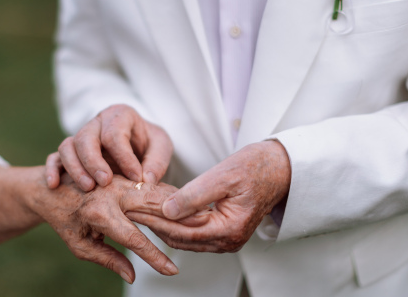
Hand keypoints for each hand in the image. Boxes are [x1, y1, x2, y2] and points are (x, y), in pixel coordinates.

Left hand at [29, 170, 189, 282]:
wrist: (52, 188)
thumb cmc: (64, 221)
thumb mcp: (80, 246)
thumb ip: (108, 259)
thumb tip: (132, 276)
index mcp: (99, 213)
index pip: (134, 239)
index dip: (154, 257)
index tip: (171, 271)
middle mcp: (112, 193)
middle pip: (154, 209)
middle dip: (178, 224)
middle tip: (201, 236)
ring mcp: (121, 180)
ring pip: (156, 194)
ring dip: (179, 206)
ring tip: (200, 220)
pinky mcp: (126, 175)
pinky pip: (152, 186)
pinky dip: (171, 196)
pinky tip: (186, 205)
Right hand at [46, 104, 172, 190]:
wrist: (137, 148)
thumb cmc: (149, 145)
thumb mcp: (161, 147)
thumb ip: (157, 161)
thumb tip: (144, 180)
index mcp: (119, 115)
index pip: (114, 133)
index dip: (124, 157)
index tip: (135, 177)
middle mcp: (97, 123)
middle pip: (85, 137)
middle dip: (94, 161)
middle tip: (105, 182)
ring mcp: (80, 137)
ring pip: (68, 146)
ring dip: (75, 168)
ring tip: (88, 188)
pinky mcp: (69, 153)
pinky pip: (54, 157)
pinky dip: (52, 170)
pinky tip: (54, 185)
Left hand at [126, 141, 290, 252]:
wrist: (279, 168)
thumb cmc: (256, 167)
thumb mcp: (222, 176)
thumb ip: (194, 195)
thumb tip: (166, 210)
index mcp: (230, 229)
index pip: (183, 231)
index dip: (155, 220)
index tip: (133, 207)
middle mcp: (229, 241)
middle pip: (181, 239)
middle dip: (153, 224)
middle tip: (128, 209)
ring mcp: (227, 239)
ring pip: (185, 238)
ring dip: (162, 225)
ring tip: (138, 210)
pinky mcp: (223, 231)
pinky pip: (193, 232)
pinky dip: (175, 223)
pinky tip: (159, 210)